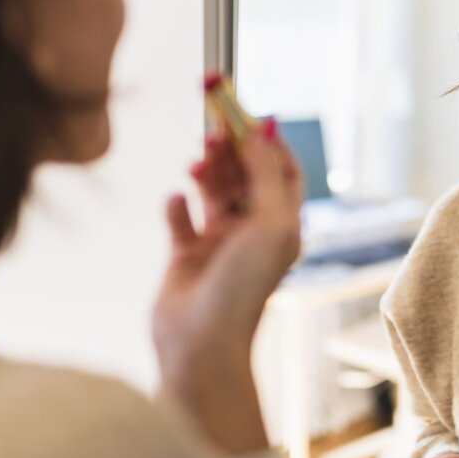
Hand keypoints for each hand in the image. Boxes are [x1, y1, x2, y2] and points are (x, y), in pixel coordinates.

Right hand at [153, 118, 301, 380]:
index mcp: (282, 226)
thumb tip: (263, 128)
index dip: (267, 142)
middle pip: (244, 176)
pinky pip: (181, 219)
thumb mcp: (268, 223)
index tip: (247, 113)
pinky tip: (175, 200)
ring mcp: (219, 244)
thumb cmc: (244, 287)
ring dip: (206, 172)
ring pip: (213, 192)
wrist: (201, 344)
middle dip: (231, 151)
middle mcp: (254, 233)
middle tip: (213, 126)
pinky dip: (176, 205)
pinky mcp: (186, 256)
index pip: (281, 172)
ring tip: (197, 161)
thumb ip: (265, 173)